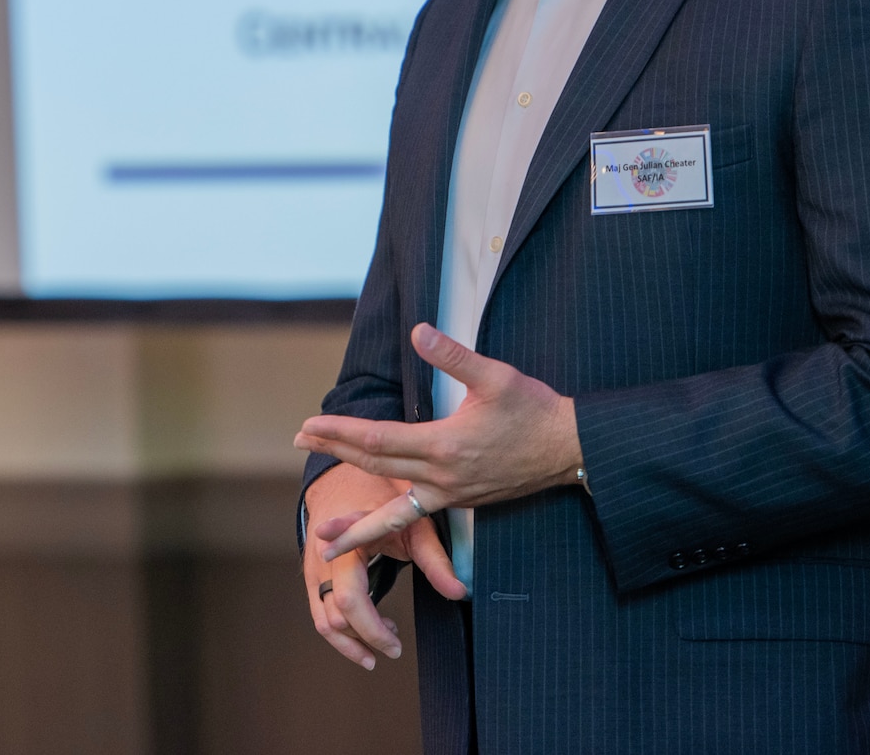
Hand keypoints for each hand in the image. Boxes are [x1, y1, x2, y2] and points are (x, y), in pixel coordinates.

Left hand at [295, 323, 582, 559]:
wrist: (571, 450)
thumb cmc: (535, 410)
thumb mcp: (496, 376)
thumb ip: (454, 356)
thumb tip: (419, 331)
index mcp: (444, 445)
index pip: (377, 438)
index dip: (339, 431)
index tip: (308, 425)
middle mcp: (443, 477)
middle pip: (375, 467)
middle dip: (334, 453)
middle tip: (298, 442)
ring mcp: (452, 494)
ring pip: (393, 508)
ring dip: (356, 522)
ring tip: (322, 538)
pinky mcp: (463, 501)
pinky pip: (416, 514)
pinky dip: (389, 521)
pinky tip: (376, 525)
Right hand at [300, 462, 464, 670]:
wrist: (344, 479)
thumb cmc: (380, 498)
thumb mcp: (412, 522)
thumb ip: (434, 559)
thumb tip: (460, 592)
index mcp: (347, 543)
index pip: (351, 599)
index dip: (372, 629)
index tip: (396, 646)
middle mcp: (323, 558)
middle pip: (336, 616)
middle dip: (366, 638)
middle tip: (395, 648)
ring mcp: (313, 569)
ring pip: (324, 622)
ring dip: (351, 642)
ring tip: (381, 646)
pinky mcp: (312, 577)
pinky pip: (319, 615)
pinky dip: (340, 633)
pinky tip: (364, 633)